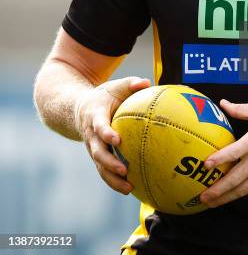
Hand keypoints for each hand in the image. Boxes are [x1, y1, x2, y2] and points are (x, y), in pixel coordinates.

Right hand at [75, 76, 150, 193]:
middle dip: (109, 163)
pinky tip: (132, 189)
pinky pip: (104, 171)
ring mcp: (93, 148)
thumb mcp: (115, 86)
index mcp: (95, 117)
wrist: (78, 110)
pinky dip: (115, 182)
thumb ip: (130, 83)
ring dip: (112, 179)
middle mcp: (91, 135)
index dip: (106, 133)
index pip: (99, 126)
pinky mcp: (97, 157)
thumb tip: (146, 82)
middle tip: (124, 170)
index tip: (117, 140)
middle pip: (97, 152)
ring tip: (130, 188)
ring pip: (100, 167)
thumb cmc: (104, 97)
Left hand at [200, 100, 247, 207]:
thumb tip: (223, 103)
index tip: (205, 165)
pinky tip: (230, 197)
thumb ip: (241, 109)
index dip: (219, 159)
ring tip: (211, 202)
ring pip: (243, 189)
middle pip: (236, 178)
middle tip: (202, 196)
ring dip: (226, 197)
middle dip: (218, 190)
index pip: (234, 152)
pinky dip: (239, 195)